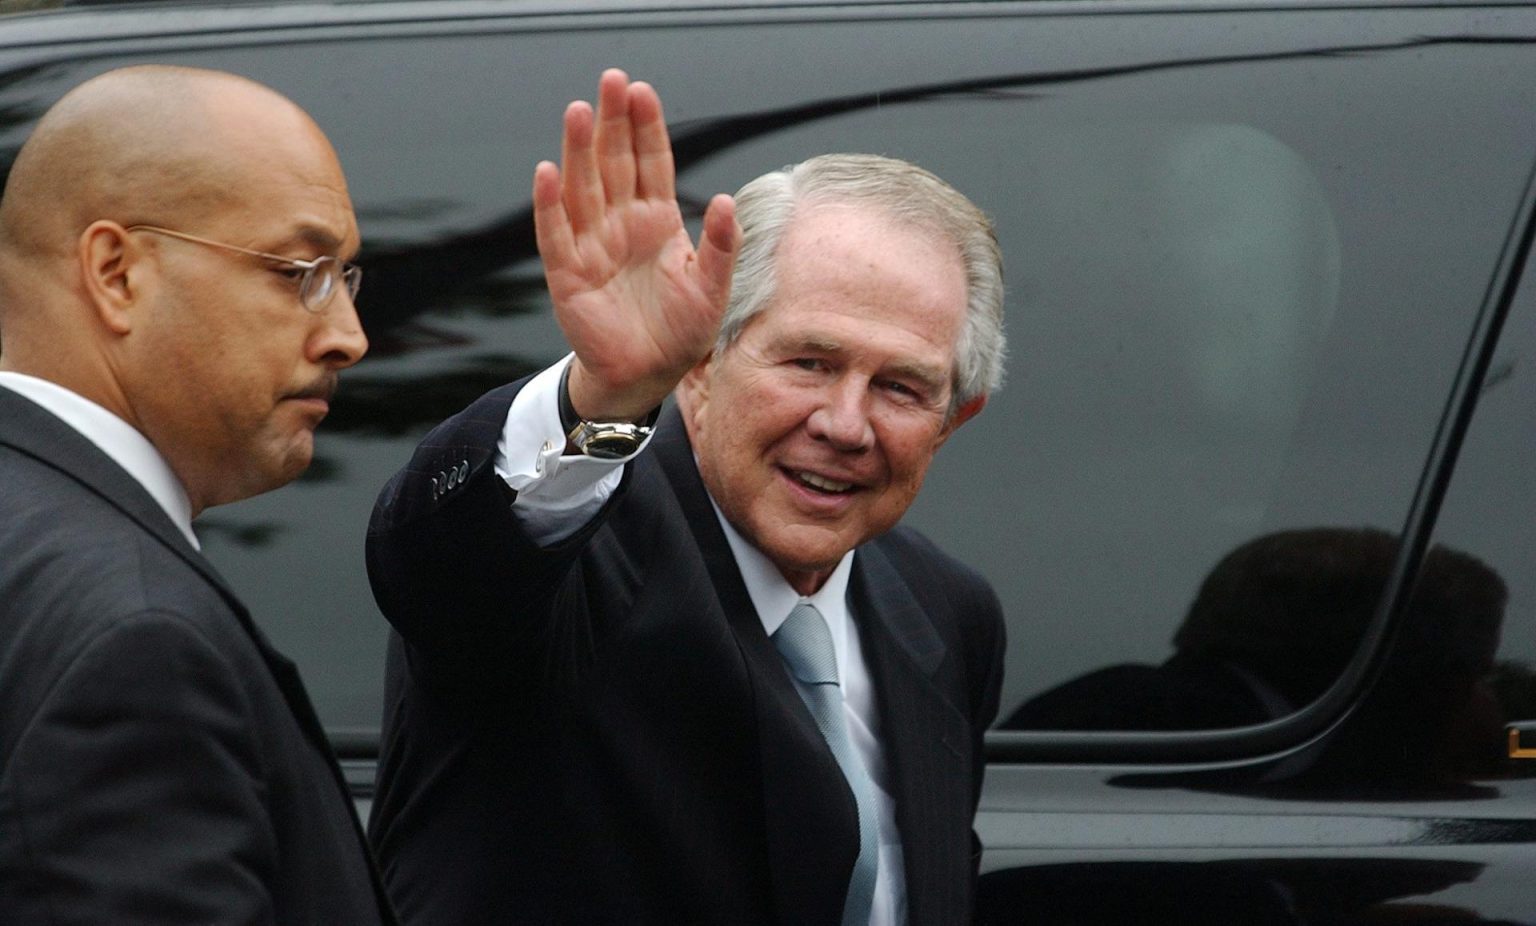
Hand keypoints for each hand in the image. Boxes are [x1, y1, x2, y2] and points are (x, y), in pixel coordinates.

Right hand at [533, 69, 739, 421]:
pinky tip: (549, 172)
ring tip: (578, 111)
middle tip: (611, 80)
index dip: (646, 128)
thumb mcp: (713, 288)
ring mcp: (592, 245)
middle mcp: (620, 224)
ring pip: (583, 187)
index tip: (642, 90)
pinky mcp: (568, 274)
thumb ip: (722, 246)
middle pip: (614, 162)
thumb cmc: (681, 332)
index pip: (650, 162)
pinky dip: (551, 205)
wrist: (648, 375)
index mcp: (656, 221)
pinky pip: (556, 234)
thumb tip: (727, 200)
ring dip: (578, 150)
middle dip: (612, 122)